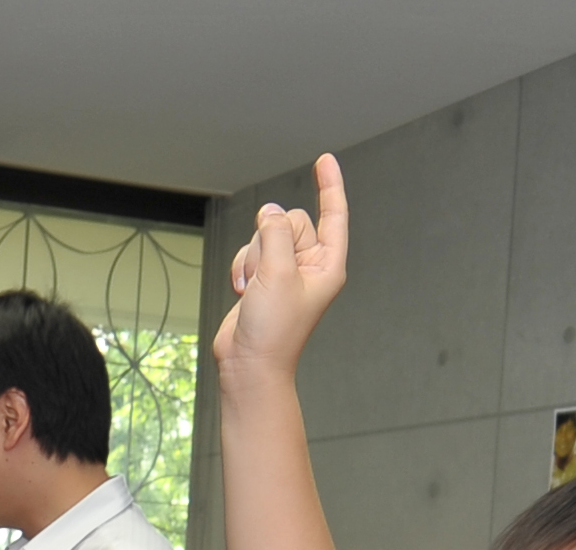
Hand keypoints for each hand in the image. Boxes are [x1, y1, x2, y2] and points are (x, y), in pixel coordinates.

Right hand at [216, 153, 348, 378]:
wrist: (250, 363)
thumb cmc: (274, 330)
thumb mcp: (277, 273)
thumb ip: (276, 233)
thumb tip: (271, 212)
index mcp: (327, 266)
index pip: (333, 216)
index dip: (330, 186)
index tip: (325, 160)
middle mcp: (309, 266)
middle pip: (289, 221)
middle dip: (269, 239)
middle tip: (266, 273)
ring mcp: (285, 271)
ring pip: (265, 235)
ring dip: (252, 258)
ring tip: (254, 289)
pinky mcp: (263, 277)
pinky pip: (249, 251)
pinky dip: (242, 267)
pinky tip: (244, 292)